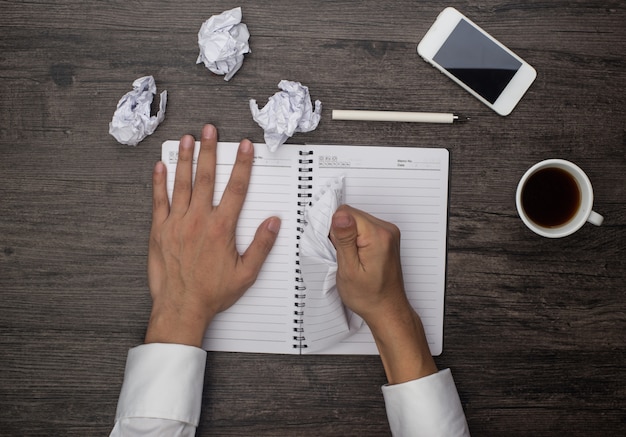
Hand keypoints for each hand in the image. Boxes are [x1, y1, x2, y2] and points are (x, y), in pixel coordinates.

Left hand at [145, 124, 280, 347]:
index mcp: (221, 229)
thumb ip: (261, 246)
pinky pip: (159, 200)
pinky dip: (159, 182)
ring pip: (182, 184)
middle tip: (210, 131)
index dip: (243, 165)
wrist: (181, 307)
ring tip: (189, 140)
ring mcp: (177, 223)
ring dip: (186, 159)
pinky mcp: (160, 231)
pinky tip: (161, 167)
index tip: (245, 148)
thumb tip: (273, 223)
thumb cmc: (212, 293)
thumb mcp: (246, 273)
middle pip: (207, 178)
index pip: (236, 189)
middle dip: (210, 151)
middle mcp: (198, 221)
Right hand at [330, 205, 436, 383]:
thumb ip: (344, 239)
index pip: (345, 212)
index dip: (335, 230)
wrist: (387, 309)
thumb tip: (339, 215)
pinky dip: (355, 240)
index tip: (338, 249)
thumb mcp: (349, 270)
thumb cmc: (368, 296)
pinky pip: (363, 228)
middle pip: (351, 215)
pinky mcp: (386, 237)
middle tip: (345, 257)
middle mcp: (386, 230)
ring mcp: (388, 233)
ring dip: (348, 237)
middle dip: (341, 233)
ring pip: (356, 220)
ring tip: (353, 259)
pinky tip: (358, 257)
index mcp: (378, 236)